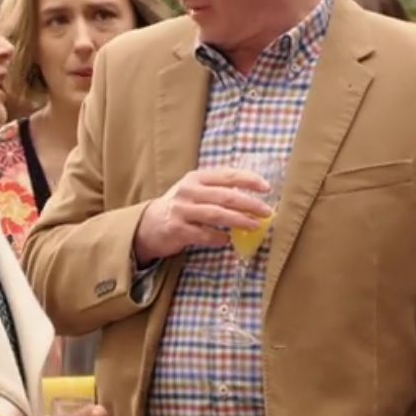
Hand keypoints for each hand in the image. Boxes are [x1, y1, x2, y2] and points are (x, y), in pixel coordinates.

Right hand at [133, 168, 270, 263]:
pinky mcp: (177, 229)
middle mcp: (188, 191)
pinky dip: (218, 237)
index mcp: (196, 178)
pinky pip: (203, 234)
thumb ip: (218, 190)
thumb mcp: (195, 191)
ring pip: (216, 214)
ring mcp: (181, 210)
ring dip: (239, 220)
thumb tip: (252, 197)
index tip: (267, 188)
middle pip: (225, 196)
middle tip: (266, 212)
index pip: (227, 175)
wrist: (149, 225)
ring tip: (254, 226)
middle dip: (249, 204)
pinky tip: (227, 240)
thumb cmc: (180, 207)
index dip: (249, 180)